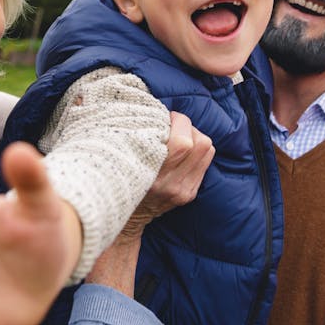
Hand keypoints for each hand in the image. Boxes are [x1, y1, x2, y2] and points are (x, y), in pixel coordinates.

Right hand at [127, 111, 213, 229]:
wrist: (123, 216)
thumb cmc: (116, 173)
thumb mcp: (119, 152)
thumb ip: (135, 131)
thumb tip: (151, 108)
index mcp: (152, 173)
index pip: (183, 141)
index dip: (177, 120)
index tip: (165, 118)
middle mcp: (171, 185)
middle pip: (200, 143)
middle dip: (189, 128)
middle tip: (173, 127)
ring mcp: (182, 191)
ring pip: (207, 150)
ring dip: (195, 138)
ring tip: (178, 138)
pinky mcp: (189, 194)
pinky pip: (205, 162)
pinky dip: (196, 152)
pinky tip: (180, 154)